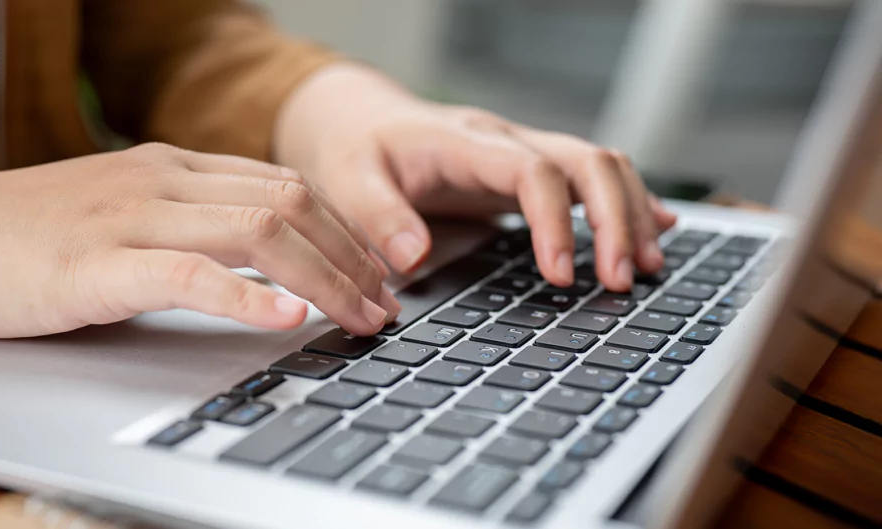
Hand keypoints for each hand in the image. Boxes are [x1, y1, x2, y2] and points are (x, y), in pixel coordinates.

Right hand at [0, 143, 399, 337]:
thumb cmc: (26, 237)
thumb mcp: (124, 216)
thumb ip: (191, 227)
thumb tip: (266, 265)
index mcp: (173, 167)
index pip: (286, 186)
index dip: (345, 231)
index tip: (376, 273)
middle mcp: (162, 180)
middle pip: (290, 204)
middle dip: (351, 258)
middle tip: (384, 305)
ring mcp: (129, 217)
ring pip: (257, 231)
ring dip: (323, 278)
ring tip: (359, 317)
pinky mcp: (93, 265)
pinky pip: (187, 272)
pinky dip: (244, 295)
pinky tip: (284, 318)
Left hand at [275, 64, 676, 291]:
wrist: (362, 123)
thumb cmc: (357, 152)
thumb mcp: (348, 182)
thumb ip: (378, 217)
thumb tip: (414, 259)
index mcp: (465, 143)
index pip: (532, 172)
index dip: (555, 222)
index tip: (560, 277)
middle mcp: (505, 142)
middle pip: (587, 162)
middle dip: (615, 219)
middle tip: (622, 281)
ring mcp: (523, 154)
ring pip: (600, 166)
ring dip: (631, 213)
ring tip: (647, 268)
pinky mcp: (529, 172)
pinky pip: (591, 178)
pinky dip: (627, 203)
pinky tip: (655, 230)